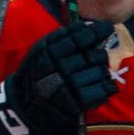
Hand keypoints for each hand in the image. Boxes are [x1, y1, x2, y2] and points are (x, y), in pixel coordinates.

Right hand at [0, 20, 118, 134]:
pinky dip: (107, 88)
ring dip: (105, 71)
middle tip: (101, 57)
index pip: (78, 36)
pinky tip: (108, 87)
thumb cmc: (36, 75)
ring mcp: (68, 83)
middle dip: (101, 55)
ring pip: (99, 71)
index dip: (96, 31)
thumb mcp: (40, 51)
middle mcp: (59, 64)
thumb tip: (88, 27)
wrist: (25, 107)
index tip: (107, 28)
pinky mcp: (75, 102)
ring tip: (102, 72)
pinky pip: (100, 91)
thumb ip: (60, 39)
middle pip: (92, 54)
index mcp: (49, 49)